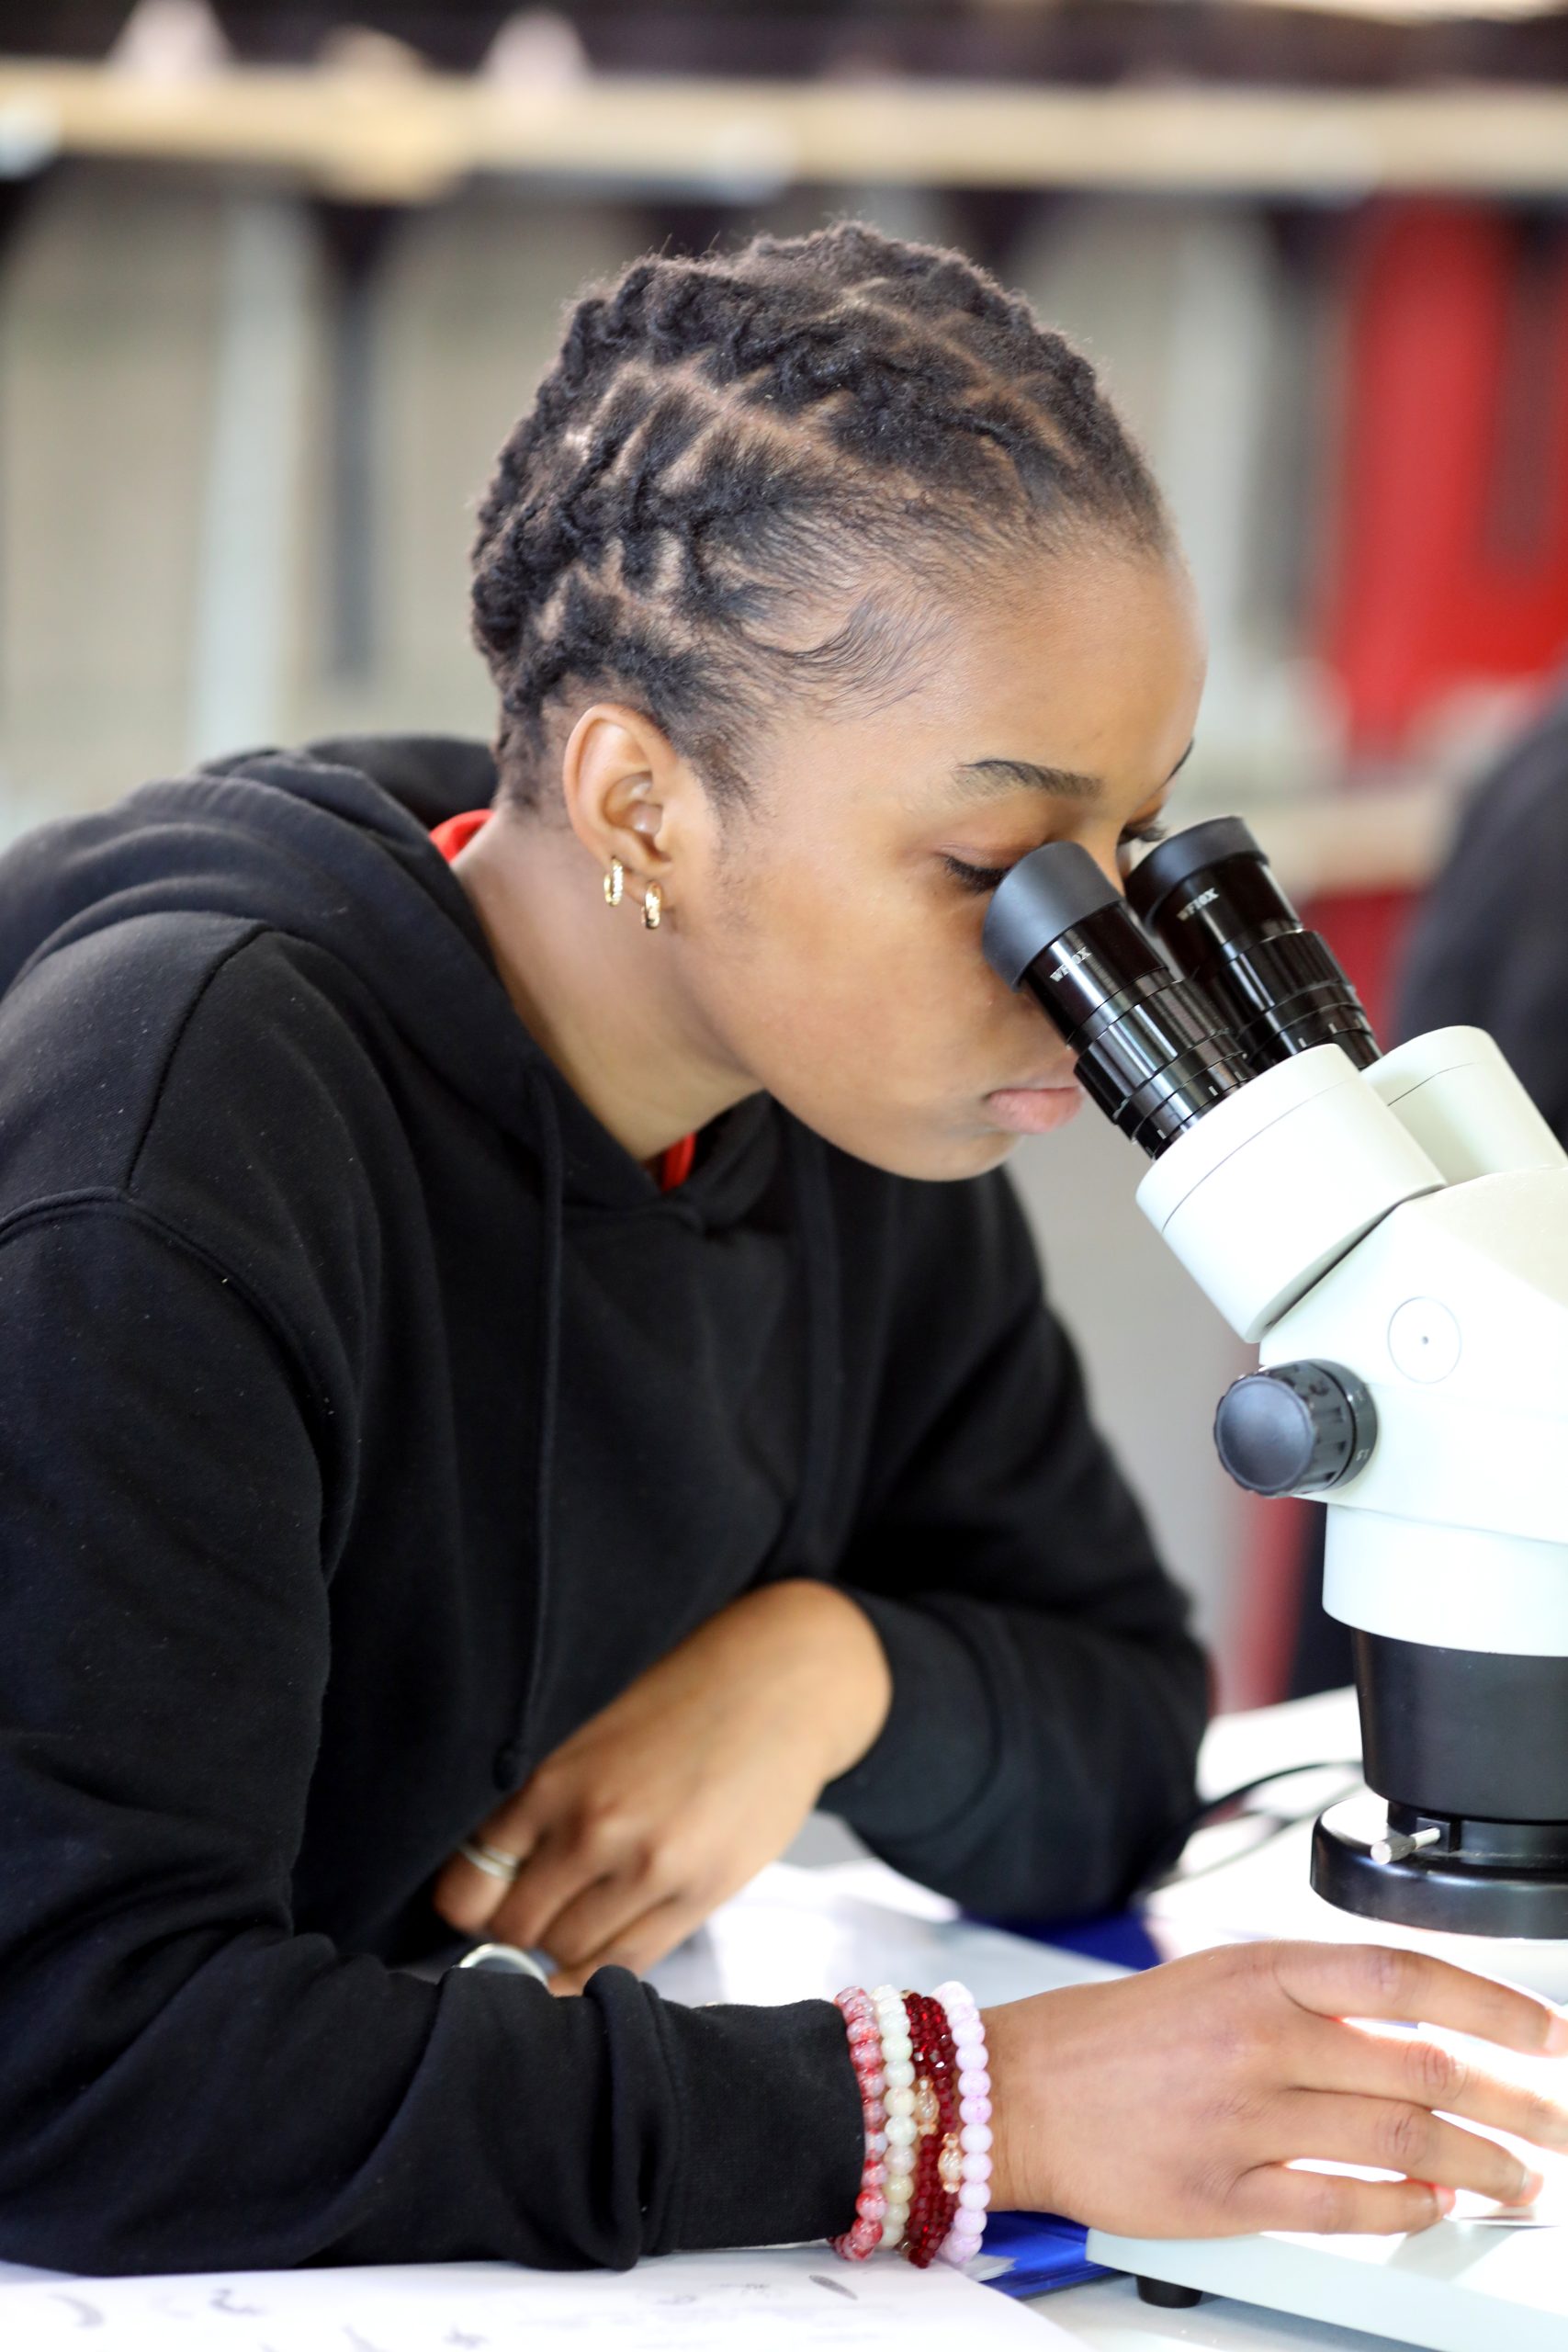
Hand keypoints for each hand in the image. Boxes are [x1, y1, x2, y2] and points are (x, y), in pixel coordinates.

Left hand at [434, 1580, 890, 1993]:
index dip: (469, 1902)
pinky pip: (629, 1963)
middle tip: (536, 1906)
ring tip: (584, 1909)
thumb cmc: (680, 1700)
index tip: (484, 1897)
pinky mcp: (700, 1893)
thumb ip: (537, 1798)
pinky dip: (605, 1967)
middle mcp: (594, 1827)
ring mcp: (650, 1867)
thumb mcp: (588, 1729)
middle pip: (515, 1929)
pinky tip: (604, 1944)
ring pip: (568, 1954)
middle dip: (516, 1927)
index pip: (466, 1887)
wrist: (782, 1685)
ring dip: (565, 1944)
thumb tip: (483, 1878)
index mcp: (552, 1778)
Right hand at [983, 1940, 1567, 2237]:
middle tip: (1557, 2121)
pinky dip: (1405, 2208)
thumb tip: (1415, 2028)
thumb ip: (1311, 1999)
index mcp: (1258, 1971)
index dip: (1493, 2007)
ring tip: (1518, 2177)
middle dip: (1512, 2101)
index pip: (1404, 1976)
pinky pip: (1341, 2205)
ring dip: (1479, 2164)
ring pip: (1398, 2141)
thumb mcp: (1218, 1979)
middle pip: (1421, 2068)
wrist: (1019, 2090)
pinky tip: (1435, 2206)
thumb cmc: (1119, 2036)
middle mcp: (1257, 2038)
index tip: (1548, 2034)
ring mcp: (1241, 2119)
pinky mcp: (1222, 2195)